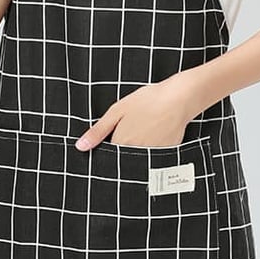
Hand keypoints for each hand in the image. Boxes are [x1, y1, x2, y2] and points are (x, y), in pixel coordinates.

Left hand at [75, 75, 197, 150]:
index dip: (108, 150)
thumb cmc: (147, 100)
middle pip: (123, 160)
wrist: (178, 98)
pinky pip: (154, 158)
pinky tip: (157, 133)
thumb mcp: (117, 111)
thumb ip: (97, 131)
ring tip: (146, 131)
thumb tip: (80, 147)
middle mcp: (136, 154)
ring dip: (138, 152)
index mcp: (121, 144)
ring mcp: (152, 156)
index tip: (110, 142)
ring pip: (139, 160)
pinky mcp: (166, 154)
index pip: (108, 157)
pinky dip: (153, 150)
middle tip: (134, 131)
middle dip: (123, 152)